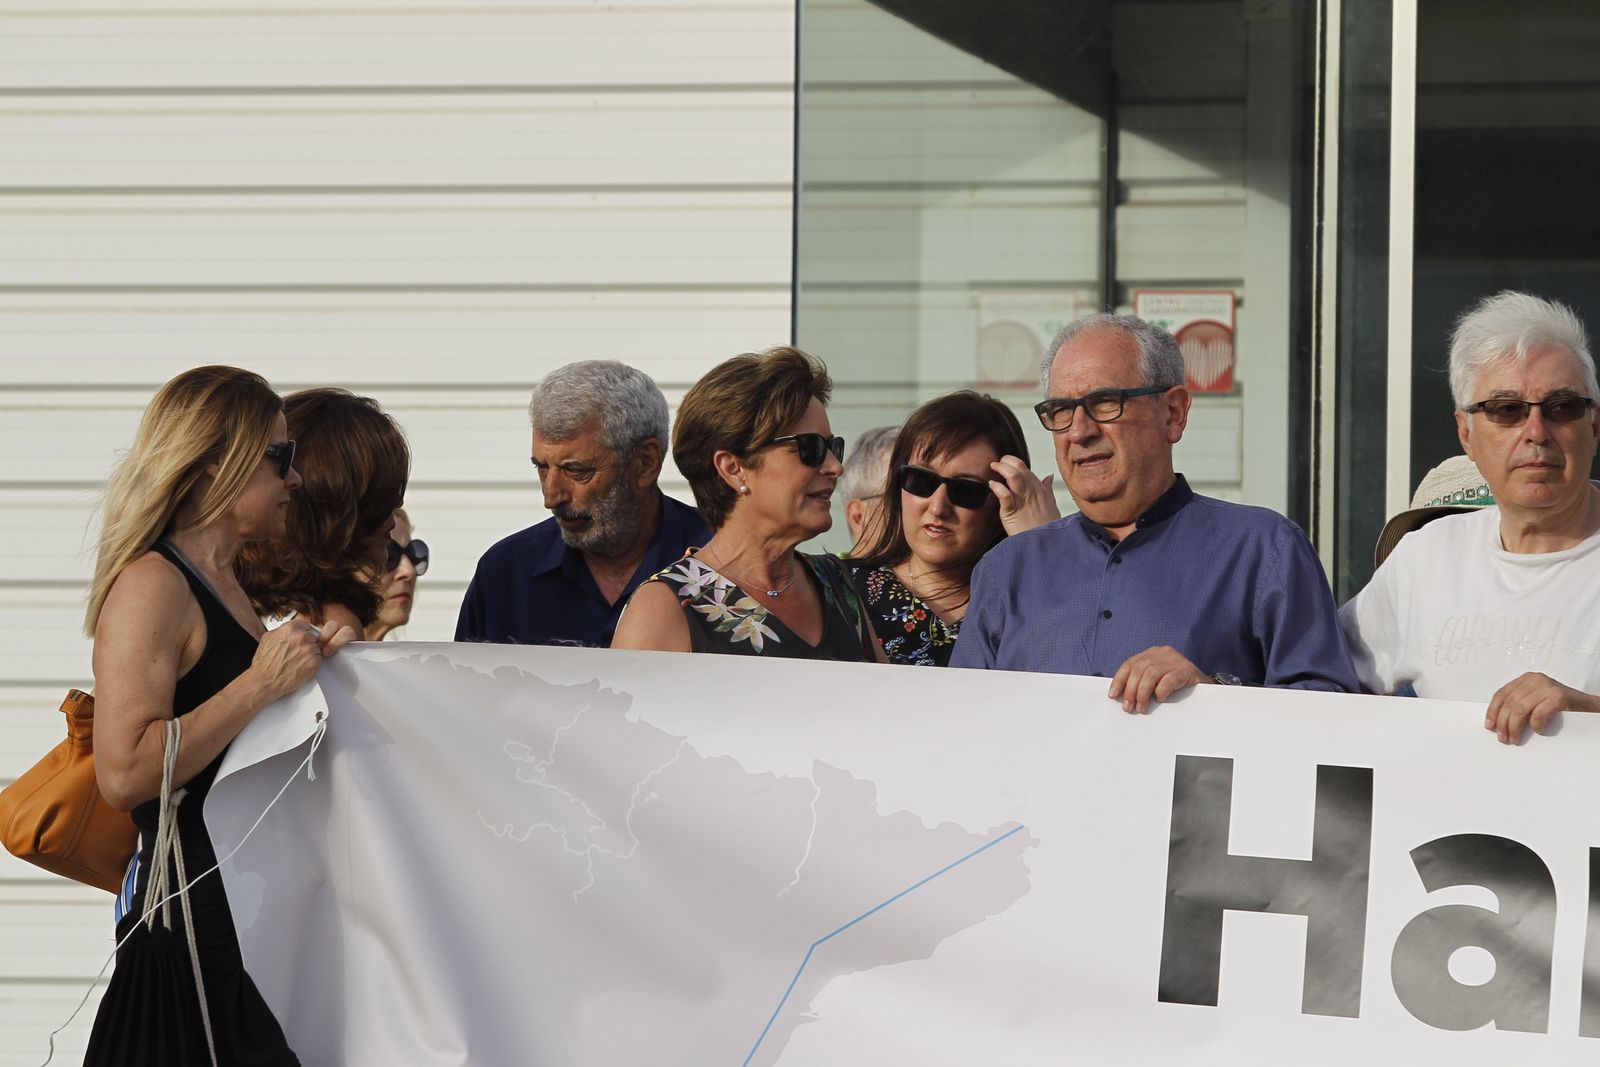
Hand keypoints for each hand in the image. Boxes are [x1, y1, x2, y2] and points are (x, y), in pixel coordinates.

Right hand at [249, 620, 350, 701]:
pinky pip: (318, 659)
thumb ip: (282, 630)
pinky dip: (311, 664)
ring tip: (296, 661)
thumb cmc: (264, 662)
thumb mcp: (268, 638)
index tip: (299, 639)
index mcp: (290, 628)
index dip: (302, 633)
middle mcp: (301, 637)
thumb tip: (290, 629)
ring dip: (309, 654)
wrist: (265, 681)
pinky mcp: (314, 662)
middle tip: (295, 653)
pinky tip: (300, 667)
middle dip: (306, 644)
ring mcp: (309, 649)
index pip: (305, 625)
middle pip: (312, 636)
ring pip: (316, 648)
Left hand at [989, 455, 1059, 535]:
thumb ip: (1048, 489)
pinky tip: (991, 484)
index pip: (1025, 468)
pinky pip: (1004, 495)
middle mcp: (1031, 491)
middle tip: (996, 463)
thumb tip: (1049, 476)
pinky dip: (997, 487)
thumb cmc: (1048, 526)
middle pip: (1018, 468)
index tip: (1005, 462)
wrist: (1045, 543)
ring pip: (1013, 476)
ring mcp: (1022, 500)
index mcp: (1039, 488)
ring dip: (1001, 468)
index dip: (1013, 462)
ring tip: (993, 467)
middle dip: (1005, 461)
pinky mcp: (1012, 511)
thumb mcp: (1051, 504)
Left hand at [1108, 646, 1210, 713]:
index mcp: (1152, 653)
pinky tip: (1160, 699)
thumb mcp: (1156, 680)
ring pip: (1152, 673)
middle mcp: (1163, 652)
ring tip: (1141, 708)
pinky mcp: (1188, 669)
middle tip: (1129, 707)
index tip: (1113, 695)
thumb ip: (1141, 682)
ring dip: (1143, 693)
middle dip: (1131, 690)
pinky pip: (1170, 678)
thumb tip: (1121, 697)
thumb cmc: (1177, 685)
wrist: (1204, 686)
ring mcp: (1176, 659)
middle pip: (1139, 669)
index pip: (1130, 664)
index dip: (1120, 680)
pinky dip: (1161, 690)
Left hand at [1483, 672, 1599, 743]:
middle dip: (1503, 723)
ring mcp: (1548, 687)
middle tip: (1503, 738)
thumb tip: (1498, 723)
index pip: (1502, 694)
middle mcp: (1535, 680)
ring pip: (1520, 709)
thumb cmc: (1563, 707)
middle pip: (1509, 703)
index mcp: (1527, 679)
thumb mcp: (1537, 702)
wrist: (1591, 708)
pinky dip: (1535, 725)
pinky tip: (1538, 731)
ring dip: (1514, 727)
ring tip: (1514, 739)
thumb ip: (1520, 705)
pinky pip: (1538, 713)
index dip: (1493, 711)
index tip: (1489, 726)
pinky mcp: (1559, 697)